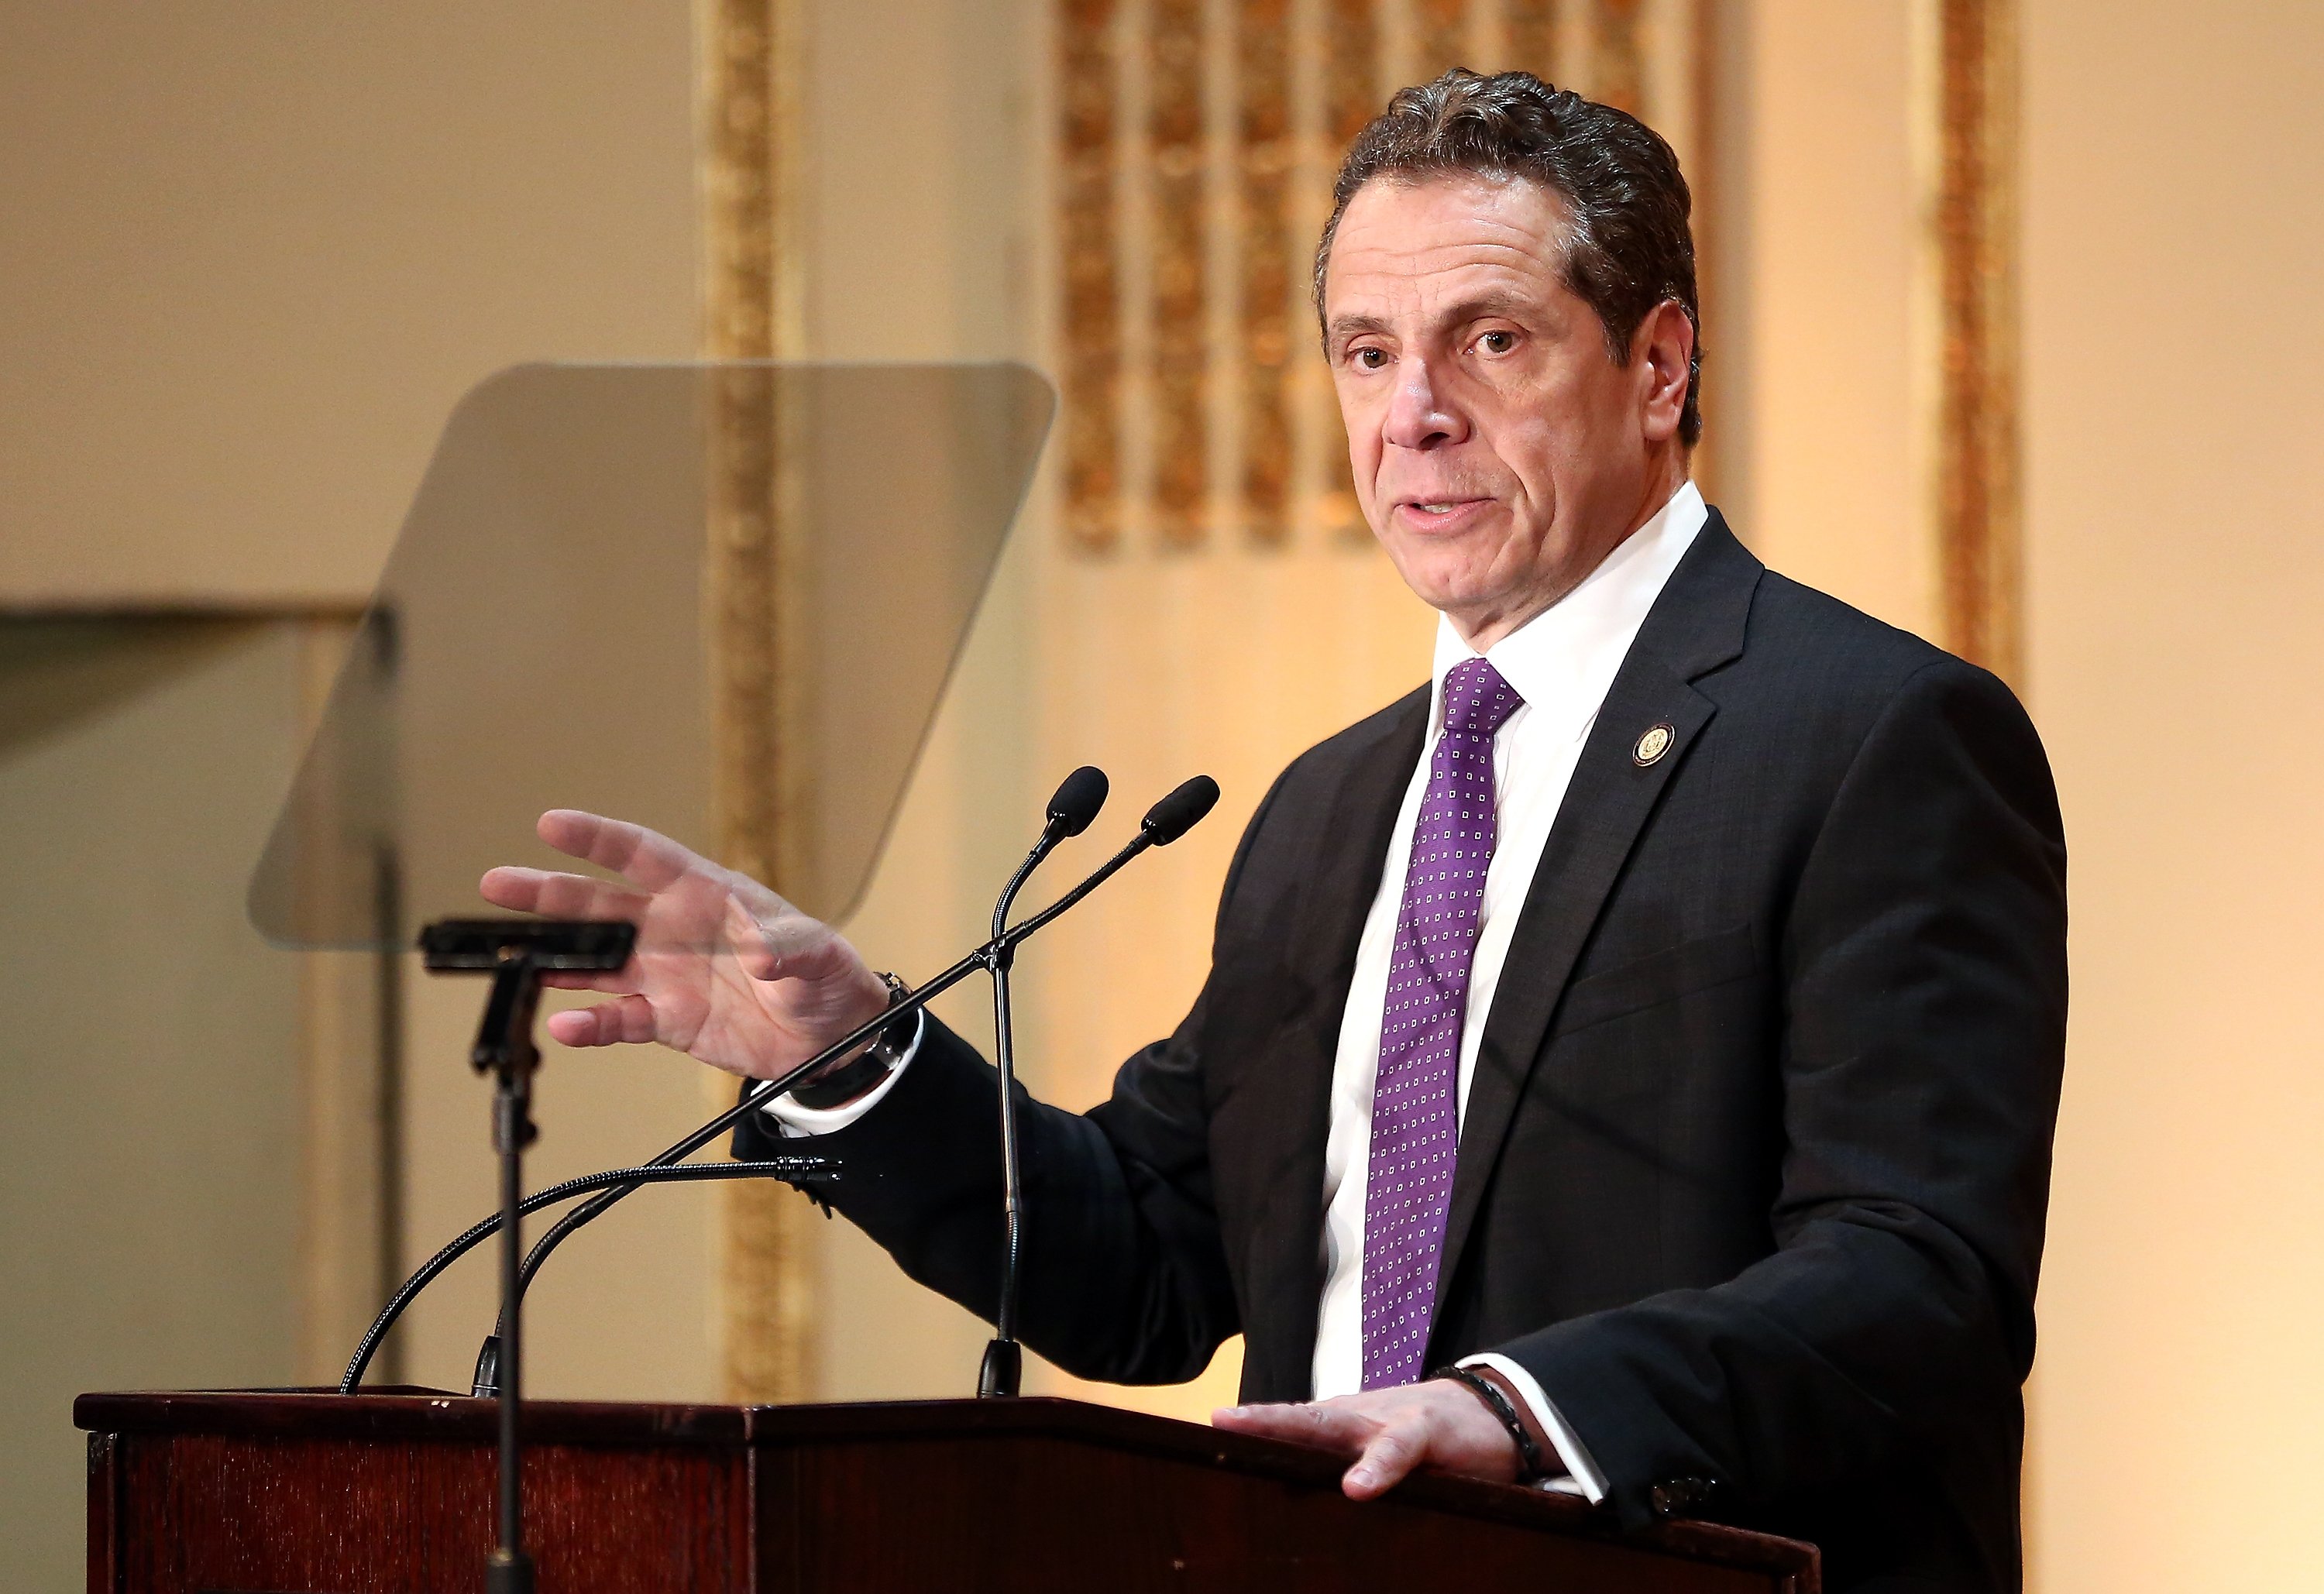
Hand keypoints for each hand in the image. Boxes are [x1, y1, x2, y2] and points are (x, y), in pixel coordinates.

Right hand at [477, 809, 889, 1079]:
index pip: (645, 855)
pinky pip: (619, 1018)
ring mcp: (665, 972)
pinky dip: (592, 1024)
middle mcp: (674, 928)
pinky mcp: (667, 1018)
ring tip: (507, 954)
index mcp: (707, 893)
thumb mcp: (816, 953)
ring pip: (596, 959)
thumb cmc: (824, 975)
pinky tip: (566, 1025)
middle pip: (602, 905)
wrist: (830, 1036)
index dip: (599, 839)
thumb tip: (761, 952)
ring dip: (553, 956)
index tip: (552, 824)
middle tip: (498, 884)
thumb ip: (786, 947)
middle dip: (550, 893)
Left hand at [1212, 1379, 1522, 1499]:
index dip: (1245, 1434)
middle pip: (1295, 1419)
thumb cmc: (1420, 1438)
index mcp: (1336, 1428)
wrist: (1490, 1410)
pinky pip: (1399, 1450)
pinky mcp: (1425, 1433)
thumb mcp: (1374, 1453)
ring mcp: (1385, 1421)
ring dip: (1293, 1431)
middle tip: (1215, 1424)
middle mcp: (1352, 1420)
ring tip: (1255, 1442)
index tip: (1199, 1439)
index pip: (1284, 1429)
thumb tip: (1283, 1506)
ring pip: (1332, 1424)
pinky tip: (1359, 1487)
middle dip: (1254, 1423)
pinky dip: (1378, 1467)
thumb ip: (1333, 1471)